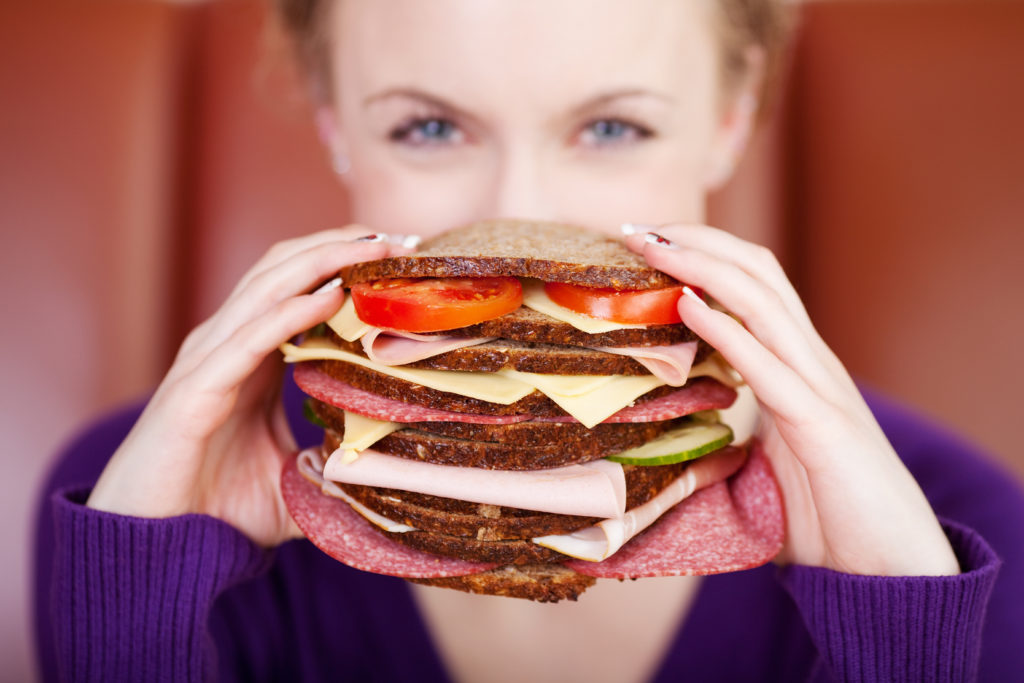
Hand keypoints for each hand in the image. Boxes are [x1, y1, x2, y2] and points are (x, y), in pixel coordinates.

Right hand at [87, 227, 413, 546]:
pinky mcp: (196, 390)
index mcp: (250, 355)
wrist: (155, 549)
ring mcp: (208, 361)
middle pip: (284, 269)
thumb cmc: (216, 509)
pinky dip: (290, 312)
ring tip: (375, 247)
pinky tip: (330, 296)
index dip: (343, 262)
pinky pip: (249, 338)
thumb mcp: (293, 480)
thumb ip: (332, 468)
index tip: (400, 255)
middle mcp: (227, 344)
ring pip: (267, 288)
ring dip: (324, 261)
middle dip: (341, 246)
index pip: (297, 286)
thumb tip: (381, 474)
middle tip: (399, 237)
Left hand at [626, 225, 958, 575]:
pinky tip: (687, 307)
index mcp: (798, 367)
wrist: (889, 571)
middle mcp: (812, 363)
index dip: (703, 255)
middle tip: (636, 228)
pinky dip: (726, 332)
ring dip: (703, 266)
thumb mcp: (768, 462)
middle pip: (758, 272)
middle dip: (696, 241)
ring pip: (764, 302)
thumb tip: (683, 440)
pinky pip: (769, 368)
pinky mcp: (823, 427)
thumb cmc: (826, 517)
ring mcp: (822, 388)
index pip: (754, 286)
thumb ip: (736, 435)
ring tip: (653, 245)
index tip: (645, 243)